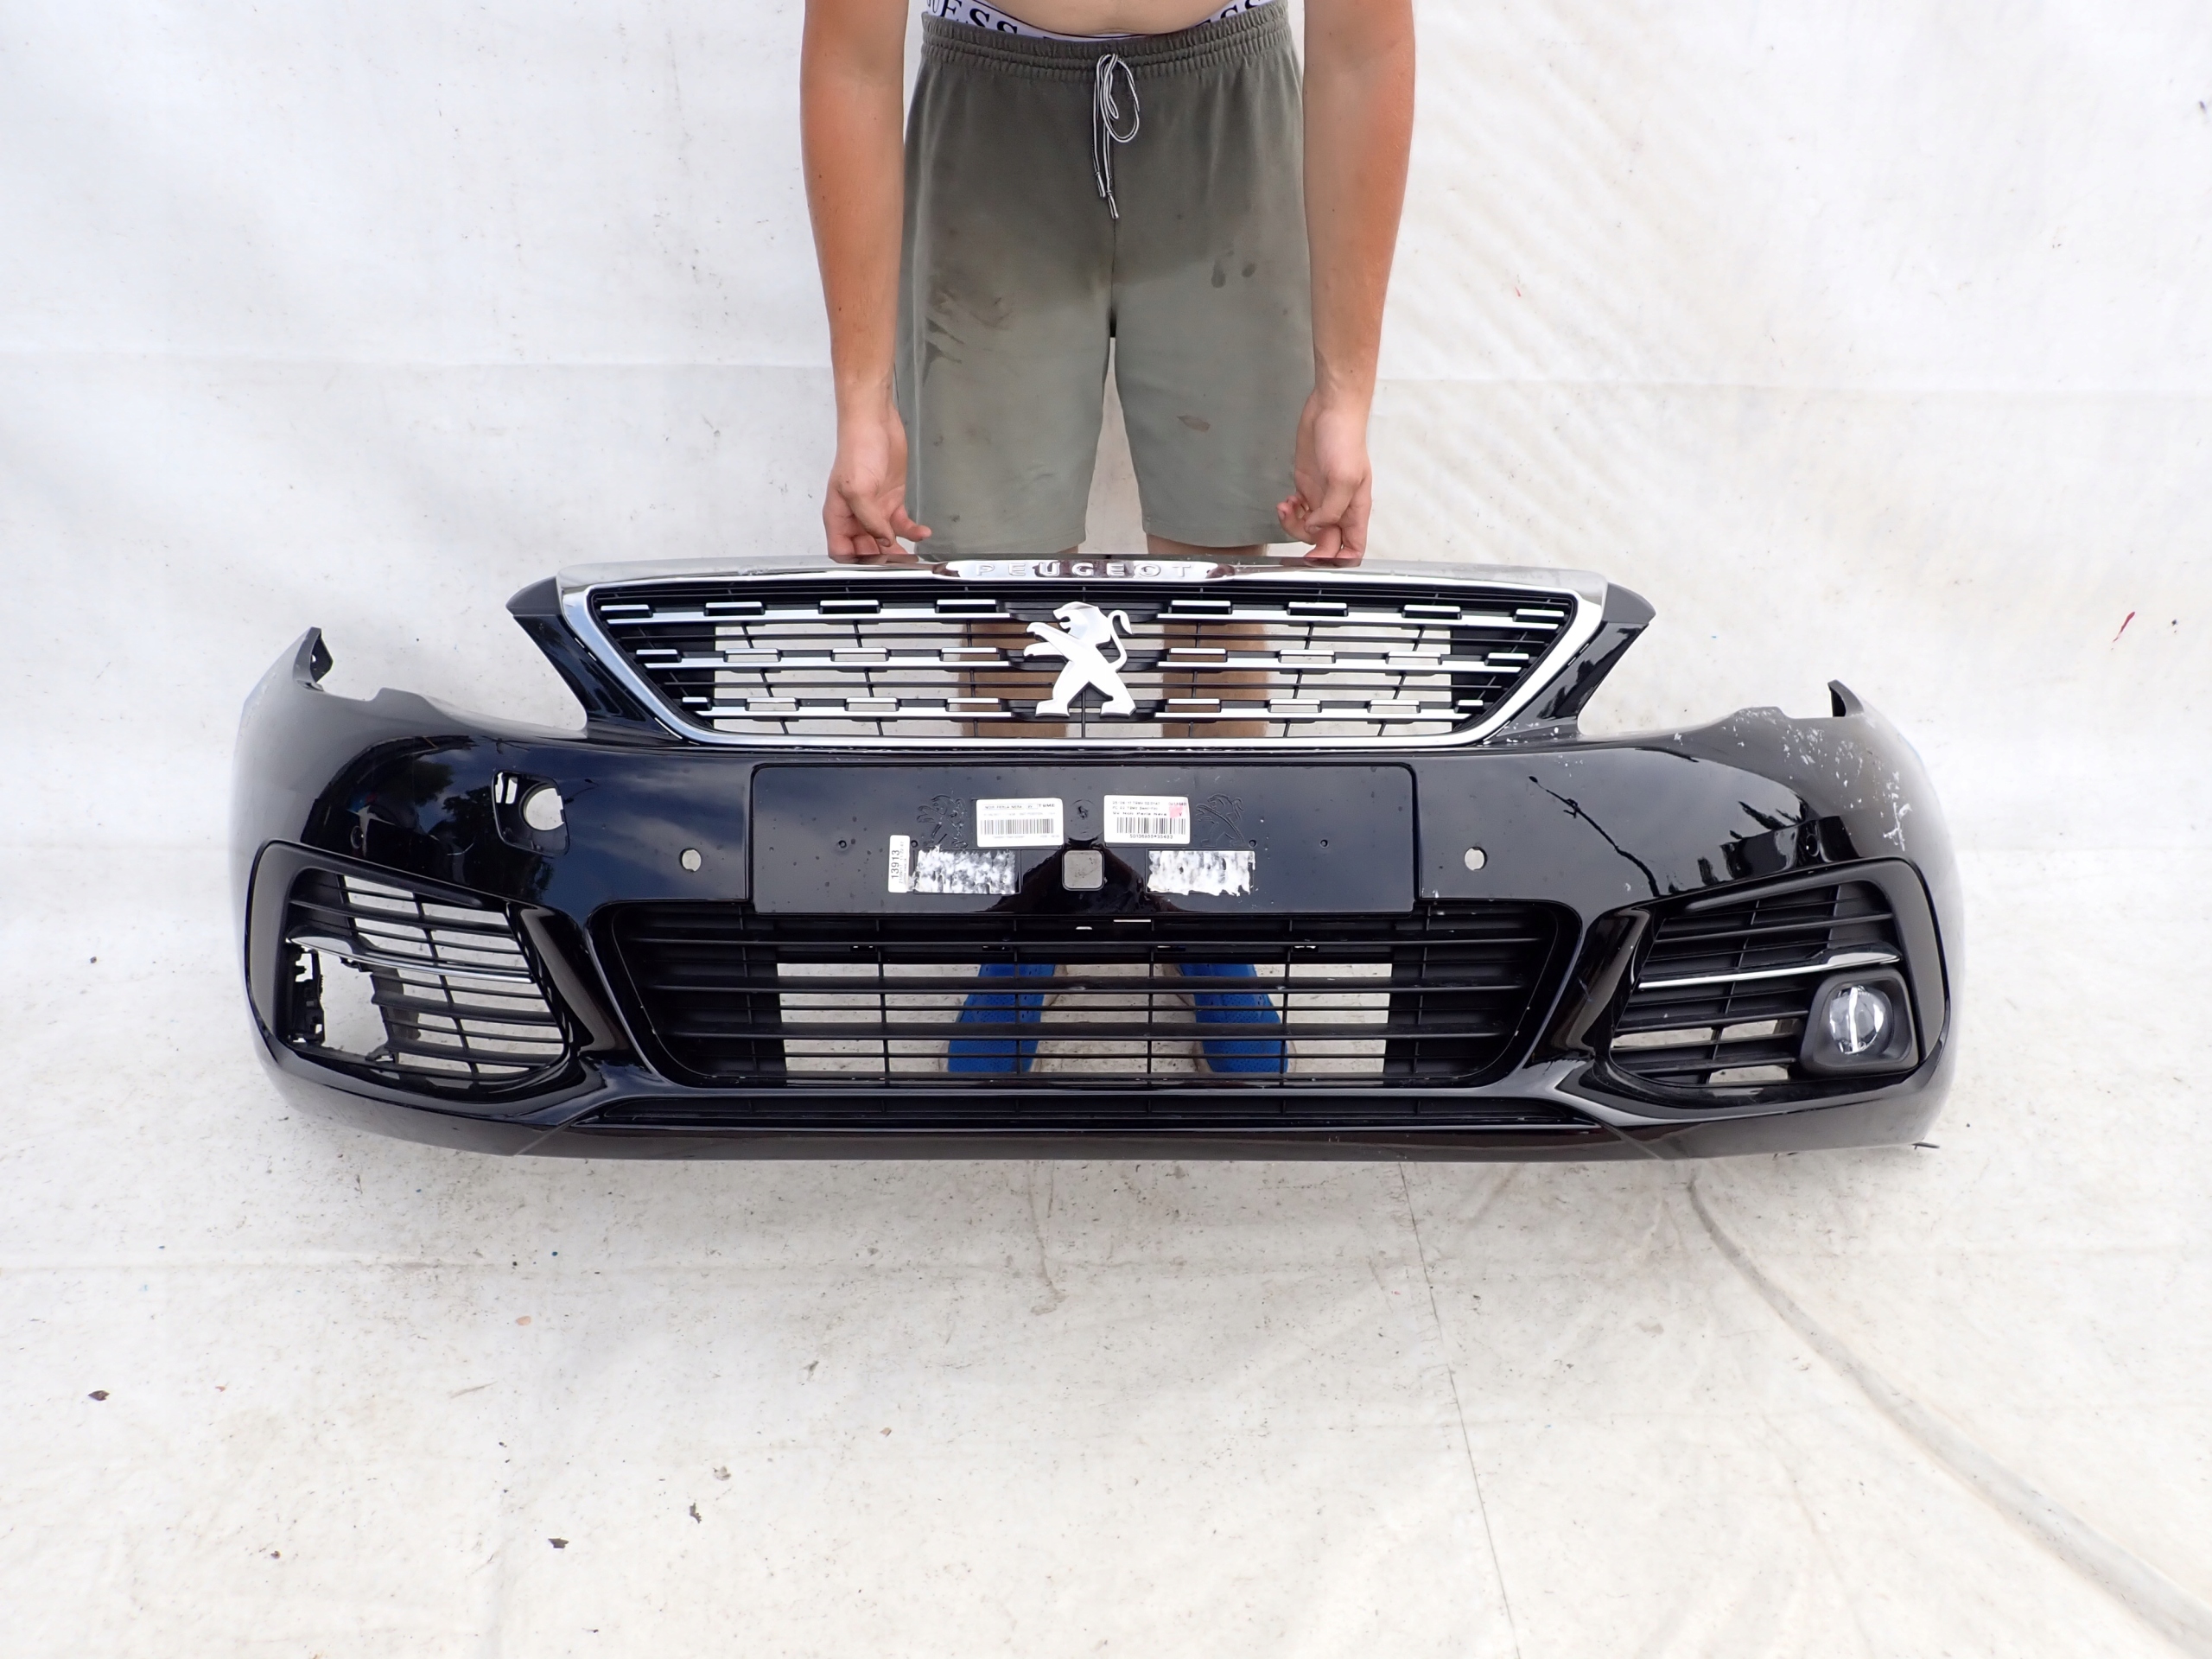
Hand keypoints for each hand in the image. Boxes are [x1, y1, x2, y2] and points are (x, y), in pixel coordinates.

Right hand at [824, 403, 928, 562]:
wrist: (875, 423)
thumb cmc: (858, 448)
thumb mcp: (859, 489)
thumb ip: (870, 519)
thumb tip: (883, 539)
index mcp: (839, 514)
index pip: (841, 549)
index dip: (854, 562)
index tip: (872, 567)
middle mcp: (855, 514)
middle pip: (865, 548)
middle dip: (880, 558)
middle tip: (897, 566)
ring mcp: (874, 507)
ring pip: (885, 539)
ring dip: (899, 550)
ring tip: (912, 558)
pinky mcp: (892, 499)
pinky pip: (902, 524)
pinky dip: (912, 531)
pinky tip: (922, 533)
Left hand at [1275, 390, 1371, 564]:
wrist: (1330, 411)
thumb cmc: (1344, 438)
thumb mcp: (1343, 478)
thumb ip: (1331, 509)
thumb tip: (1317, 528)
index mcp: (1355, 509)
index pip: (1353, 547)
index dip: (1339, 560)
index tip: (1318, 560)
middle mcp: (1340, 507)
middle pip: (1326, 542)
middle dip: (1307, 542)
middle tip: (1295, 527)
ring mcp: (1323, 497)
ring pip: (1309, 529)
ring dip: (1294, 525)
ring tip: (1287, 508)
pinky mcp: (1308, 487)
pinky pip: (1300, 513)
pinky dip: (1290, 513)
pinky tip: (1286, 502)